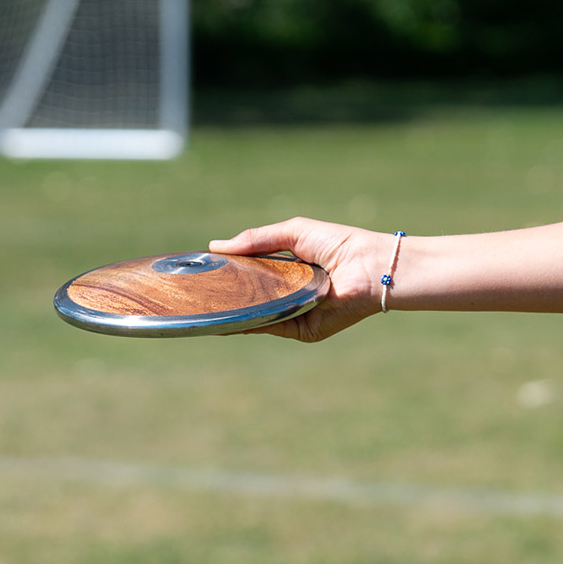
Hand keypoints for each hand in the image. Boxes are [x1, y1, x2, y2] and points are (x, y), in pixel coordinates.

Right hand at [208, 218, 390, 341]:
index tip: (200, 272)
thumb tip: (215, 247)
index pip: (252, 274)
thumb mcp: (293, 233)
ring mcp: (295, 313)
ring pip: (256, 316)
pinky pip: (271, 328)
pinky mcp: (303, 330)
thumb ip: (256, 239)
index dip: (229, 273)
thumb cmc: (339, 244)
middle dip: (224, 296)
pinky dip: (249, 325)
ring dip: (231, 313)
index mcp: (290, 269)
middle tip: (191, 293)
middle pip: (251, 297)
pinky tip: (226, 320)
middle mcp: (290, 293)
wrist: (371, 267)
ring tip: (199, 308)